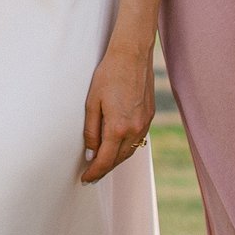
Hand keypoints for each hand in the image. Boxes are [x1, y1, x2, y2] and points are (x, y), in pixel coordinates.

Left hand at [80, 43, 154, 184]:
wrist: (131, 55)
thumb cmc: (109, 75)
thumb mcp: (92, 102)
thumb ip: (91, 130)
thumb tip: (90, 152)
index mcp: (118, 128)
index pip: (105, 160)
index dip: (94, 172)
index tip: (86, 179)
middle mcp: (134, 130)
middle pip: (119, 159)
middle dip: (104, 169)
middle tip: (91, 175)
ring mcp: (144, 124)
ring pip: (130, 151)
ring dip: (116, 160)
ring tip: (102, 163)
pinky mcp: (149, 116)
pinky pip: (137, 140)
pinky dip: (126, 147)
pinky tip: (117, 146)